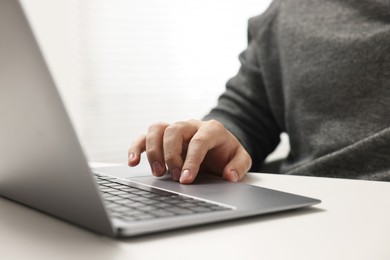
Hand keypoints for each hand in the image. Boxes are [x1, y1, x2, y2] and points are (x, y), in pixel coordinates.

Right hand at [128, 119, 251, 183]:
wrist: (218, 146)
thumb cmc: (226, 153)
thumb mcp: (240, 159)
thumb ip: (239, 166)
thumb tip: (230, 176)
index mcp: (211, 129)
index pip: (199, 141)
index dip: (191, 160)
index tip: (186, 179)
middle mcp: (191, 125)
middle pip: (174, 131)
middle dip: (171, 155)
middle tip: (173, 176)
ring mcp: (175, 129)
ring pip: (157, 129)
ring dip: (153, 151)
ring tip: (157, 172)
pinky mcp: (162, 137)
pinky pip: (145, 136)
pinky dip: (136, 147)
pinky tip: (133, 161)